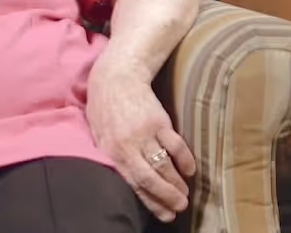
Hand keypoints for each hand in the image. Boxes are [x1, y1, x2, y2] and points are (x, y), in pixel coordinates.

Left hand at [87, 58, 195, 223]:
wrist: (118, 76)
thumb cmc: (105, 106)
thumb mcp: (99, 135)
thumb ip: (110, 156)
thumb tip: (122, 179)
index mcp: (112, 152)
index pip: (133, 183)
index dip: (150, 201)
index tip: (164, 214)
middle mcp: (129, 145)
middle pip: (151, 178)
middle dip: (167, 196)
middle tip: (180, 207)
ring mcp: (146, 133)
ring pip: (164, 164)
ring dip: (177, 182)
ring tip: (186, 194)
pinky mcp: (160, 120)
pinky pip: (176, 144)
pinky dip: (185, 159)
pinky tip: (191, 169)